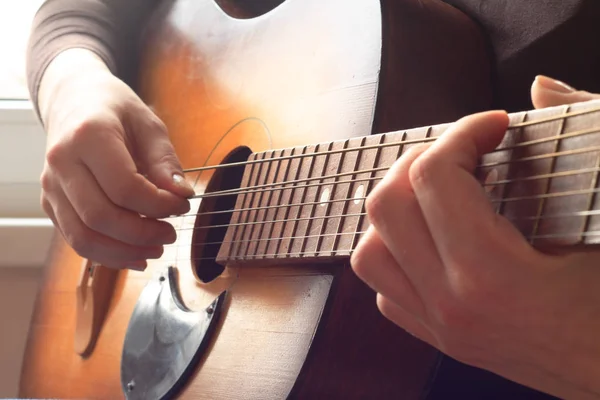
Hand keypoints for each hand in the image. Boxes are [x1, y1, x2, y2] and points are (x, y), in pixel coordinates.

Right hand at [38, 49, 194, 269]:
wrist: (73, 101)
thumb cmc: (115, 110)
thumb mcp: (149, 125)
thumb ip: (165, 161)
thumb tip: (181, 196)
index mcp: (88, 137)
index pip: (124, 187)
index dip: (158, 205)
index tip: (182, 205)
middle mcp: (62, 163)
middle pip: (100, 217)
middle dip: (142, 234)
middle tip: (171, 234)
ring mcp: (51, 186)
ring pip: (83, 237)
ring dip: (123, 252)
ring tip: (155, 250)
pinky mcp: (51, 203)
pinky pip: (76, 240)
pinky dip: (106, 254)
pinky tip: (134, 254)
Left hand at [351, 76, 599, 398]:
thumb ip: (587, 143)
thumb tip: (541, 88)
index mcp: (492, 276)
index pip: (436, 178)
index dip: (462, 133)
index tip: (493, 126)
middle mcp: (450, 305)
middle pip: (386, 207)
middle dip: (418, 162)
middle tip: (462, 153)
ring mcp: (439, 327)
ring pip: (369, 252)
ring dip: (395, 209)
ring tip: (438, 192)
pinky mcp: (439, 339)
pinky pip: (385, 288)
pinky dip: (396, 252)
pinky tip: (433, 238)